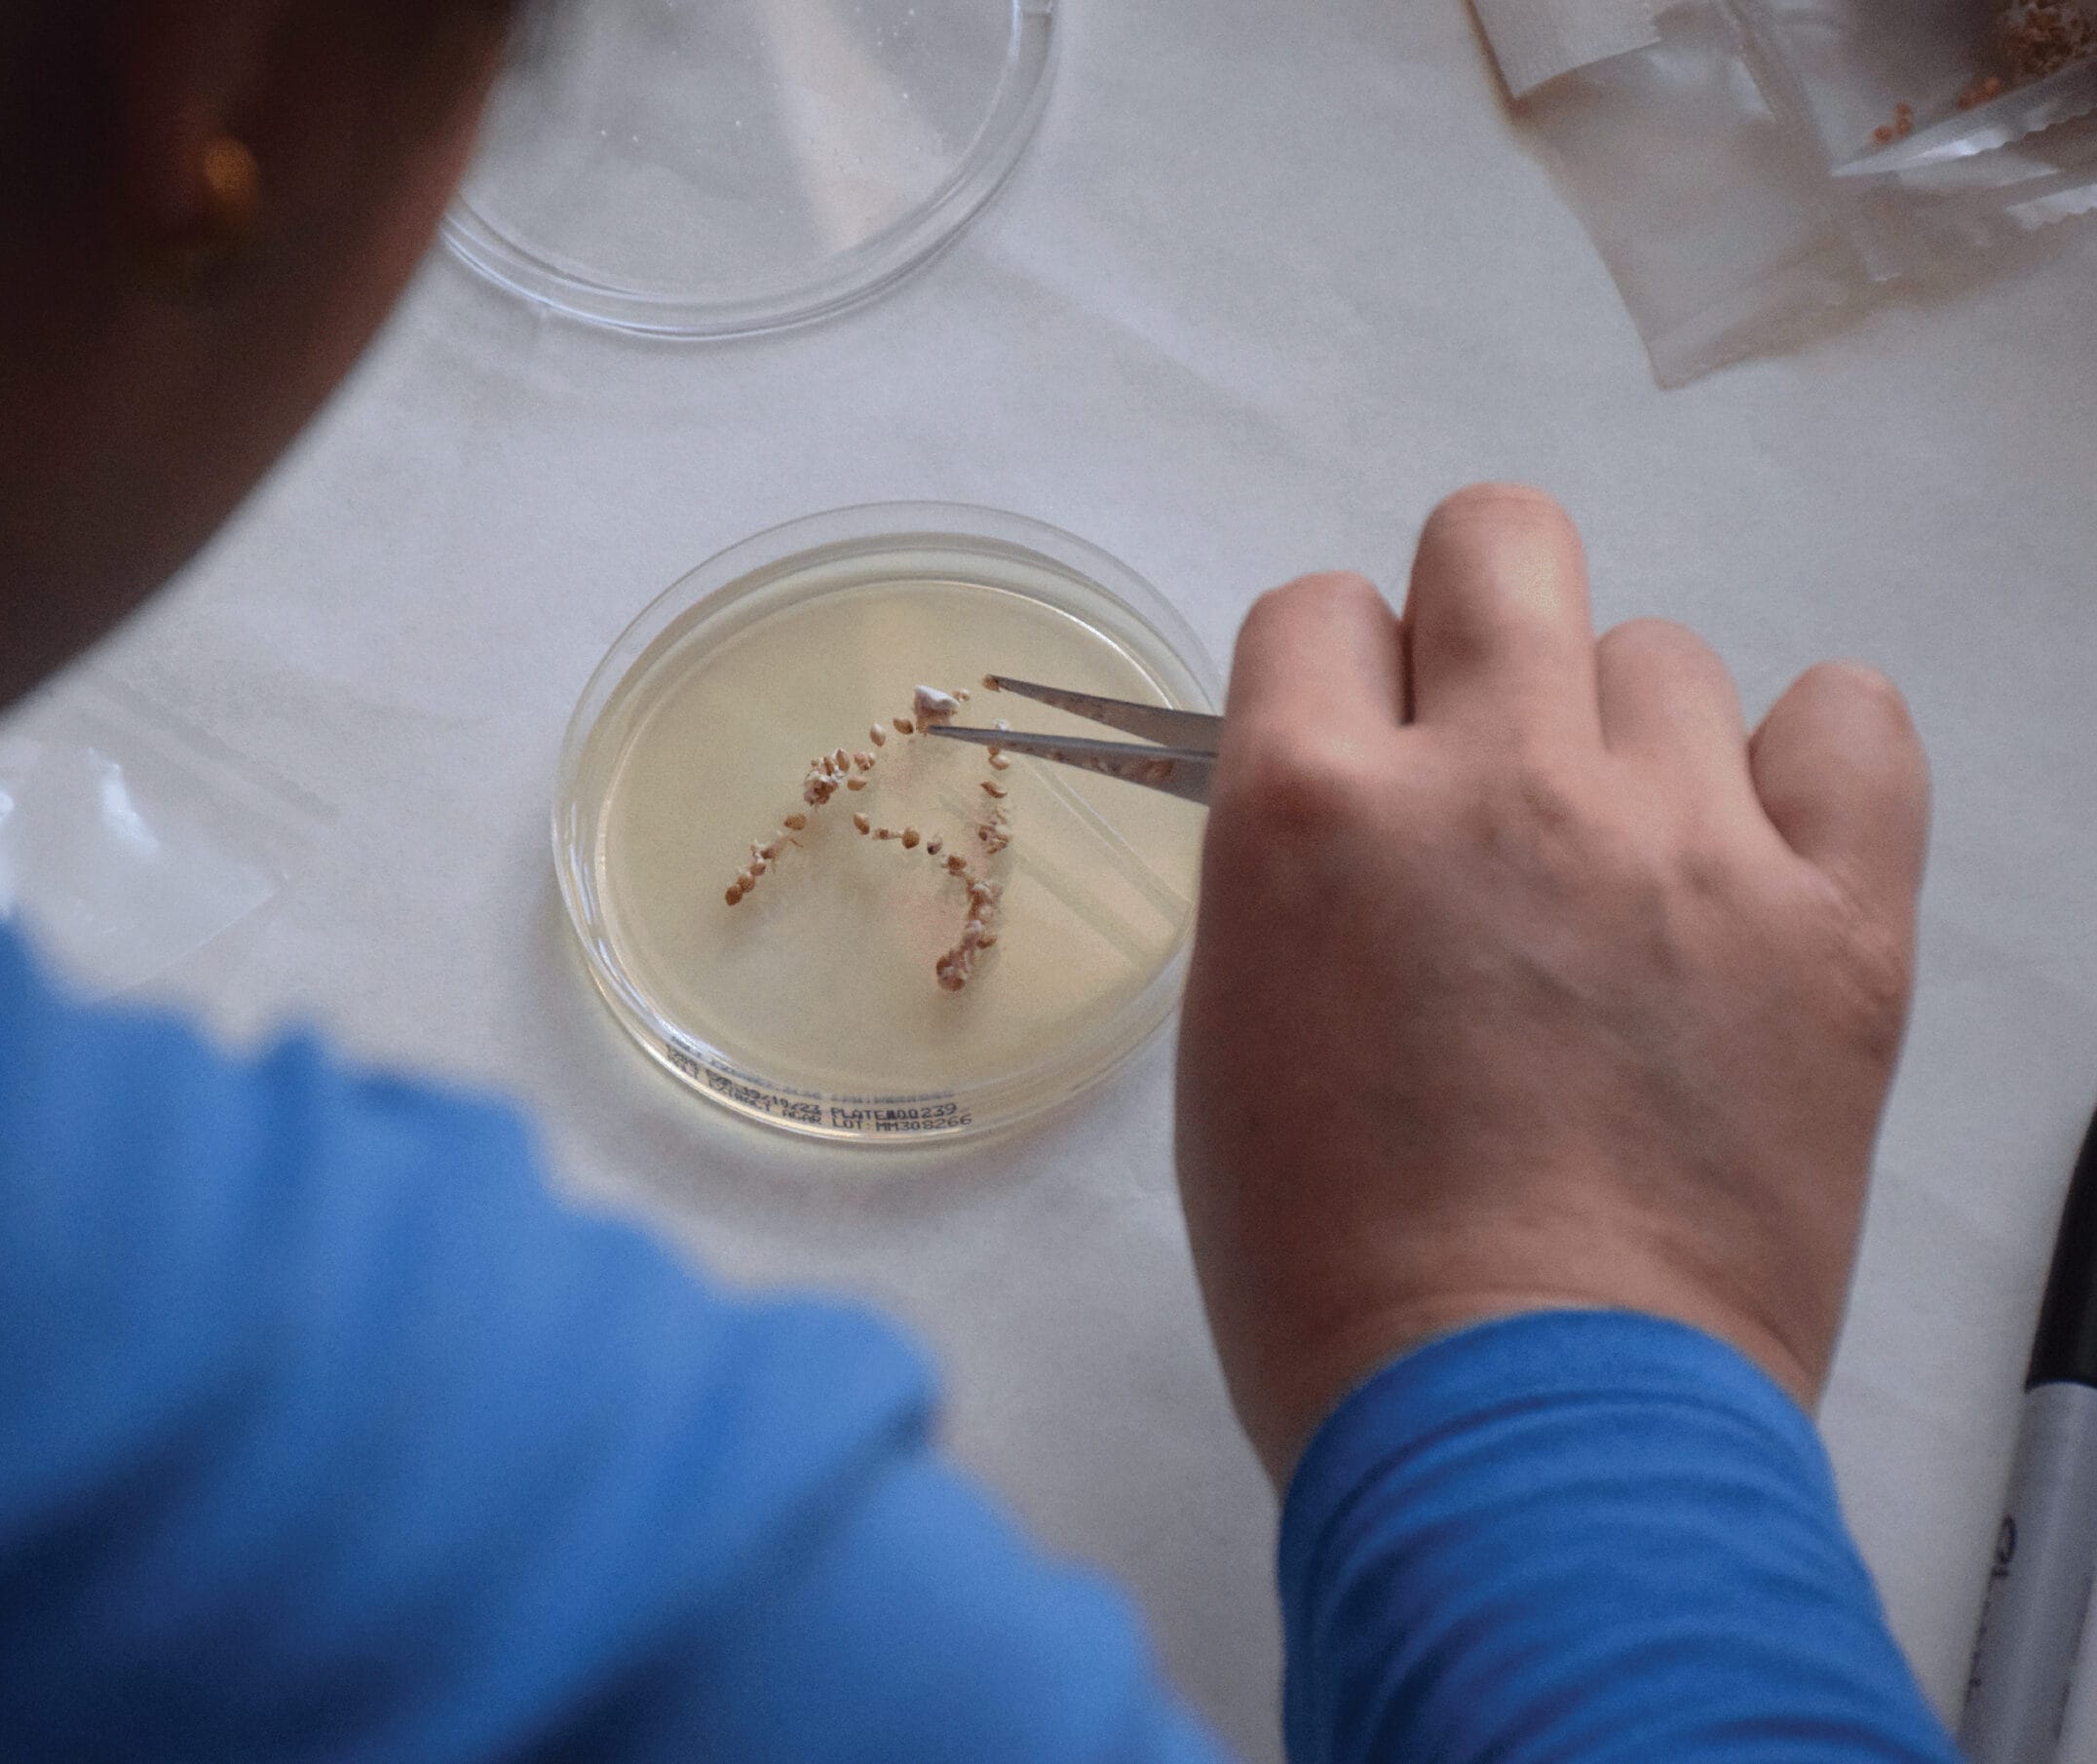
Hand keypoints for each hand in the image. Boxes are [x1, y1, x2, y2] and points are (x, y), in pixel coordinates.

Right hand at [1175, 486, 1929, 1483]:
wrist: (1523, 1420)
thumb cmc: (1329, 1261)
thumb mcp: (1237, 1029)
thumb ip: (1301, 868)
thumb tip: (1378, 799)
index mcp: (1312, 811)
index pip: (1317, 610)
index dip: (1333, 682)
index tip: (1356, 761)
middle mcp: (1494, 780)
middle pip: (1498, 537)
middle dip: (1474, 616)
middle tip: (1484, 749)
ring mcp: (1681, 840)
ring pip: (1662, 651)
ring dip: (1625, 740)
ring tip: (1625, 881)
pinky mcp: (1834, 920)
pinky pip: (1852, 719)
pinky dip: (1806, 763)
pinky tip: (1759, 853)